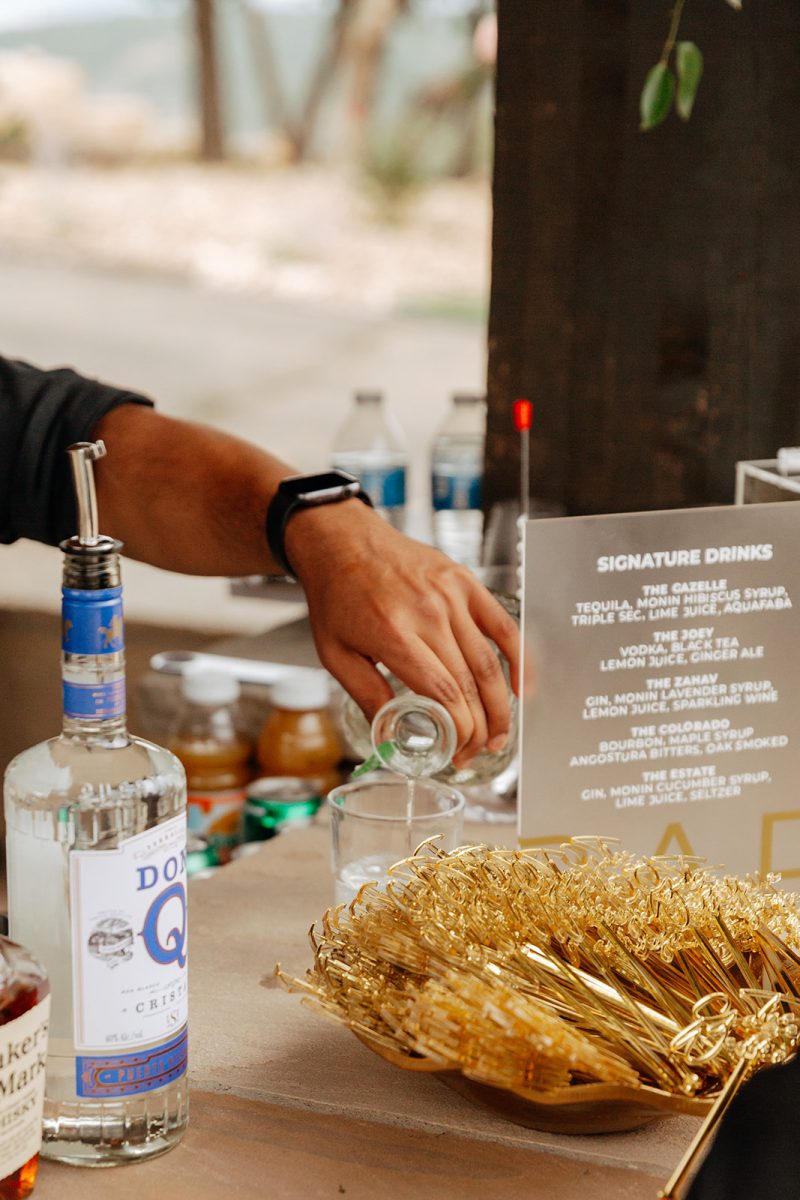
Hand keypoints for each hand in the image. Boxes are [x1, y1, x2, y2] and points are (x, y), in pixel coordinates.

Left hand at [285, 501, 519, 765]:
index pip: (441, 693)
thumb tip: (391, 738)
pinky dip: (519, 659)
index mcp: (393, 633)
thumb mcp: (335, 654)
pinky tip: (522, 689)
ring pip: (488, 661)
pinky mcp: (465, 583)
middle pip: (469, 683)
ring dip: (500, 706)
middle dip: (479, 728)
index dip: (457, 730)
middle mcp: (428, 613)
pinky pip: (502, 625)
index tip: (455, 752)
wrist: (342, 541)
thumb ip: (366, 695)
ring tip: (499, 736)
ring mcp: (451, 595)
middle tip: (475, 753)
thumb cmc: (337, 597)